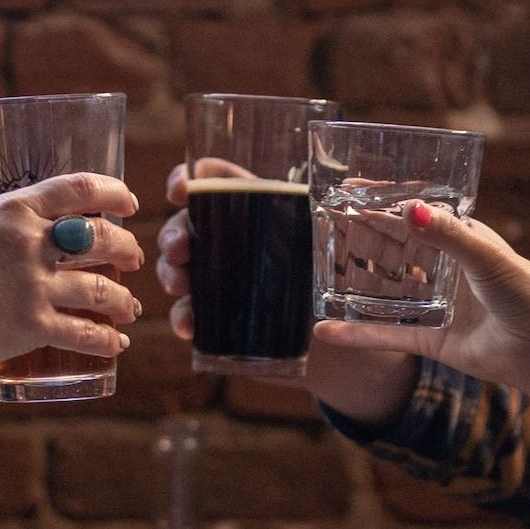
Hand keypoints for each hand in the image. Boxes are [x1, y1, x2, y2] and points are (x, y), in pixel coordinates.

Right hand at [0, 172, 144, 368]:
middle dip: (127, 249)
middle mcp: (30, 242)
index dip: (115, 194)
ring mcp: (34, 284)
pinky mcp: (32, 326)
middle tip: (132, 260)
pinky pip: (85, 334)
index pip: (80, 189)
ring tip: (129, 308)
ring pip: (102, 289)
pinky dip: (108, 341)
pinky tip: (117, 345)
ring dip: (123, 300)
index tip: (130, 204)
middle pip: (102, 238)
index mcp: (12, 209)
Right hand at [156, 159, 420, 424]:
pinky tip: (188, 326)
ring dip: (171, 273)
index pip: (216, 181)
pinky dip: (183, 318)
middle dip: (174, 232)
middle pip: (188, 224)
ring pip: (180, 268)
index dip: (191, 178)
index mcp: (259, 211)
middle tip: (181, 249)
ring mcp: (220, 282)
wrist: (346, 349)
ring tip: (181, 286)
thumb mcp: (344, 246)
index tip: (181, 189)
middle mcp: (232, 242)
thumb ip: (345, 216)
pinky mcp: (217, 320)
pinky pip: (189, 314)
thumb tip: (358, 183)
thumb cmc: (348, 287)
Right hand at [306, 202, 529, 396]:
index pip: (417, 216)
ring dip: (356, 284)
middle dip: (363, 240)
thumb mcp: (488, 257)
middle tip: (325, 227)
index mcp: (463, 241)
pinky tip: (327, 330)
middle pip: (396, 251)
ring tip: (320, 273)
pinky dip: (357, 333)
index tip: (352, 190)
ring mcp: (437, 306)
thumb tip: (411, 209)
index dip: (385, 204)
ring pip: (387, 292)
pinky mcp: (432, 340)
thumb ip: (448, 236)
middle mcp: (447, 271)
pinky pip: (387, 335)